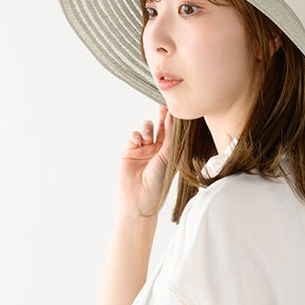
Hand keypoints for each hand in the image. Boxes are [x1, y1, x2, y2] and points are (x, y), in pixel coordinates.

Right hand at [116, 105, 174, 219]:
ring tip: (149, 138)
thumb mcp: (167, 157)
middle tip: (163, 107)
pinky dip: (136, 135)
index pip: (172, 132)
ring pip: (146, 129)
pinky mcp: (129, 151)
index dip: (173, 120)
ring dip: (148, 129)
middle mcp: (157, 149)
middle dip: (161, 116)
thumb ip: (170, 137)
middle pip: (160, 127)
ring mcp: (143, 149)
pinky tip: (138, 142)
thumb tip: (174, 118)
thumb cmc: (157, 182)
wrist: (139, 197)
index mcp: (169, 152)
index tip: (175, 108)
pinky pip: (133, 136)